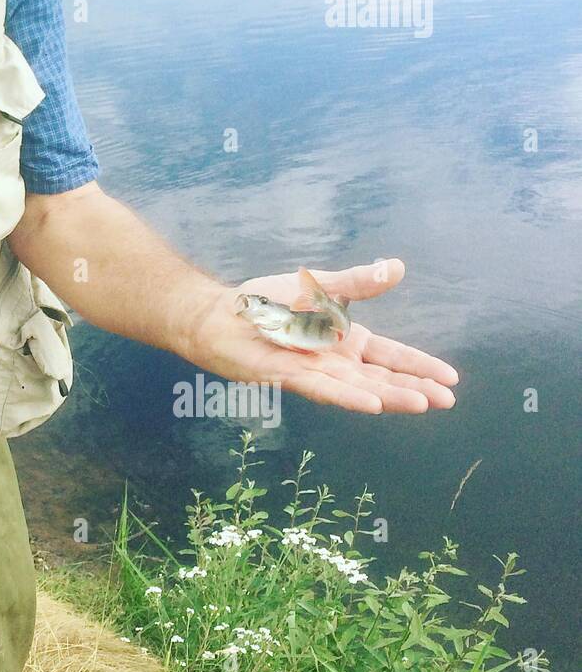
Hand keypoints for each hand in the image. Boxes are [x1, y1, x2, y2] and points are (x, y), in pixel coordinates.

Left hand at [182, 258, 458, 413]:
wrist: (220, 315)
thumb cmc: (266, 302)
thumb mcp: (321, 287)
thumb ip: (358, 282)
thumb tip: (398, 267)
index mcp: (346, 340)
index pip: (392, 356)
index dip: (420, 366)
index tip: (451, 379)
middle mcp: (335, 361)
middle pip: (383, 378)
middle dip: (416, 388)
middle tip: (448, 400)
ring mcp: (315, 372)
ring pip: (361, 389)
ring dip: (392, 396)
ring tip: (424, 403)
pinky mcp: (290, 378)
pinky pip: (325, 389)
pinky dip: (349, 397)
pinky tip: (373, 404)